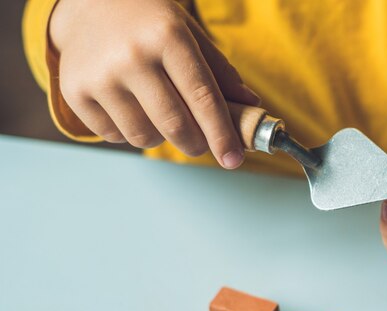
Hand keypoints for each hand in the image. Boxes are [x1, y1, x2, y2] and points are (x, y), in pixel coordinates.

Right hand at [49, 0, 260, 167]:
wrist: (89, 3)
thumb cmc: (149, 22)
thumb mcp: (189, 34)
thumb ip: (219, 71)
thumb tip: (250, 106)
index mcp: (168, 37)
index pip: (203, 98)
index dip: (222, 134)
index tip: (233, 159)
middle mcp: (132, 56)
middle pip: (176, 126)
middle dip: (196, 144)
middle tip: (199, 144)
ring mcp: (100, 76)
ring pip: (144, 137)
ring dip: (161, 137)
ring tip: (159, 112)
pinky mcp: (75, 93)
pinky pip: (114, 136)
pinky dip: (129, 131)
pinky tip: (129, 106)